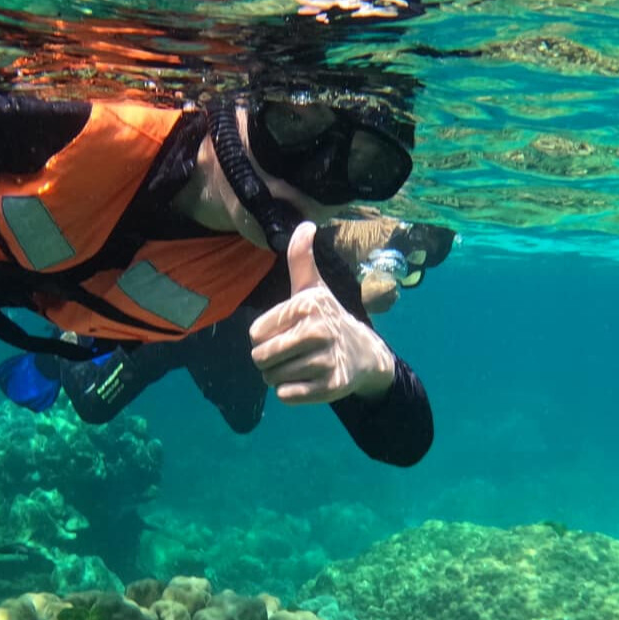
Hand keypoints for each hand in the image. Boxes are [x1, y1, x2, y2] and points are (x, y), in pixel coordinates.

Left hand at [249, 221, 396, 403]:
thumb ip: (301, 259)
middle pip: (261, 358)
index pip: (255, 334)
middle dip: (269, 360)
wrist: (363, 353)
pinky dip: (291, 392)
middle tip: (291, 353)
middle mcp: (317, 331)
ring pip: (272, 378)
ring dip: (279, 377)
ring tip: (301, 366)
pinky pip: (286, 395)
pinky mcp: (330, 387)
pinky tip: (308, 381)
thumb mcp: (312, 288)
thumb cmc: (327, 317)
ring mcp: (325, 360)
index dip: (266, 336)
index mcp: (306, 305)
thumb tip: (306, 223)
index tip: (288, 332)